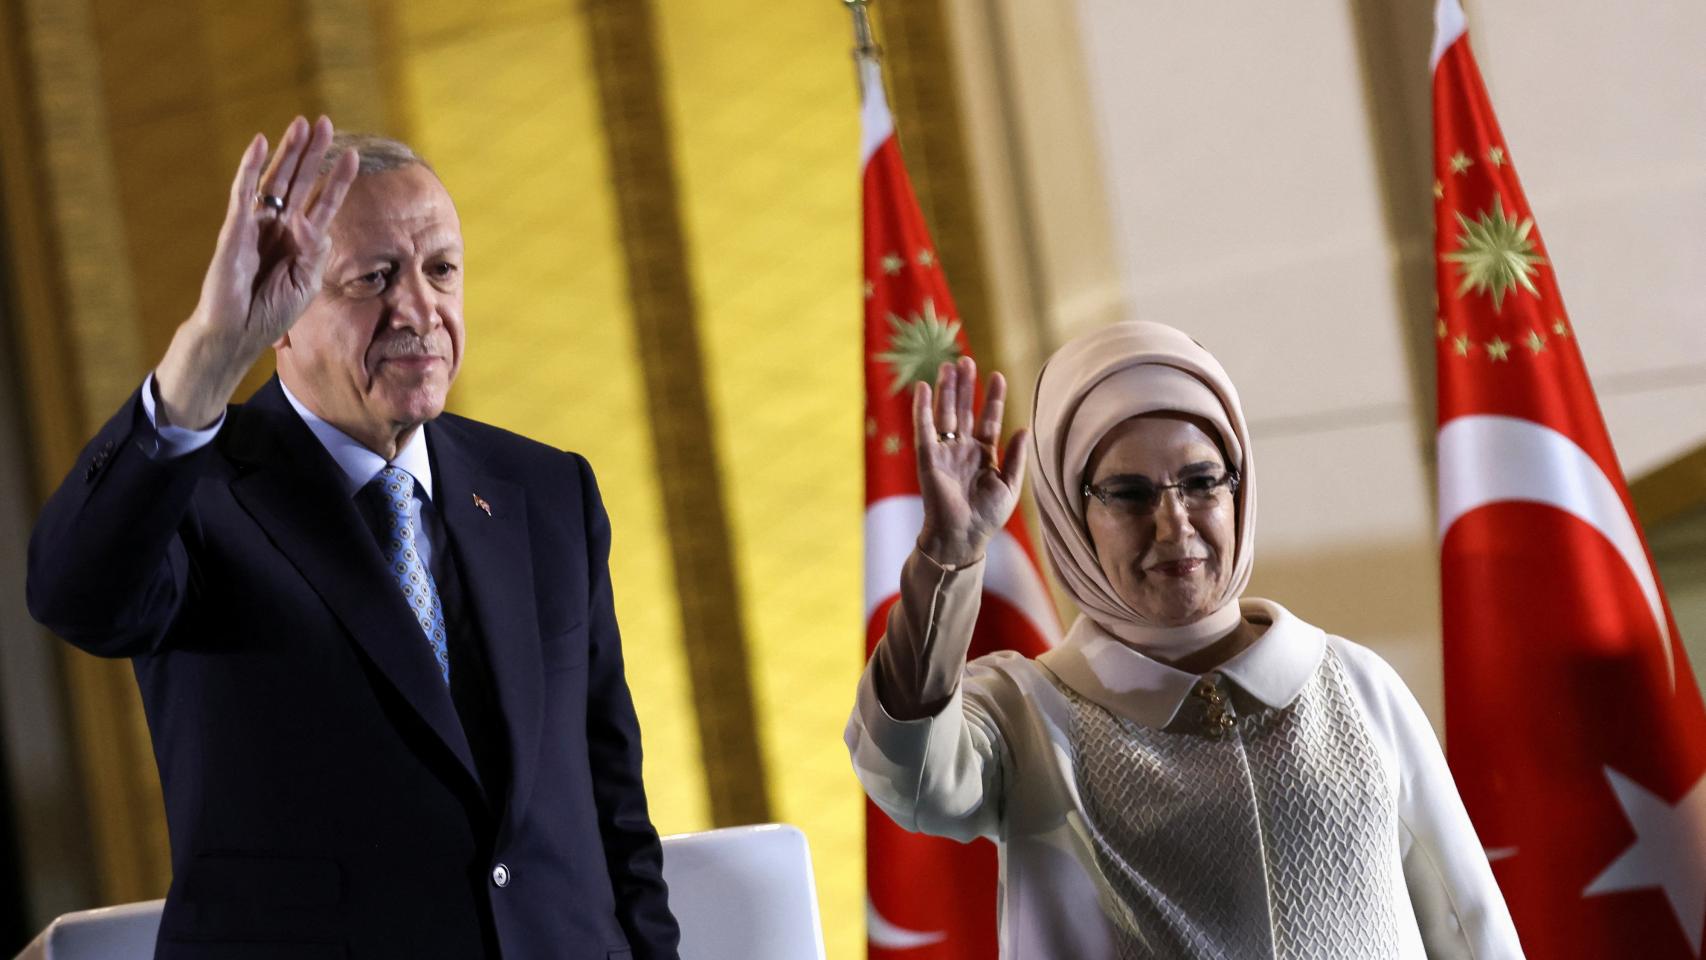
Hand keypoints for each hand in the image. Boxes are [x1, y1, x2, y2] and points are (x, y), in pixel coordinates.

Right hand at [154, 116, 359, 427]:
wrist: (238, 333)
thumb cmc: (270, 312)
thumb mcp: (306, 284)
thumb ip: (315, 253)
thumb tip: (314, 223)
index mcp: (300, 242)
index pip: (323, 203)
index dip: (338, 180)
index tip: (355, 155)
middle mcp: (279, 227)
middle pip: (299, 181)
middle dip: (312, 152)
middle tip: (324, 121)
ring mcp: (256, 225)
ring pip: (274, 180)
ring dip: (288, 151)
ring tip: (301, 123)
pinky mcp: (235, 229)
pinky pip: (244, 192)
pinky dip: (250, 168)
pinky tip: (260, 144)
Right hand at [912, 356, 1029, 566]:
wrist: (963, 535)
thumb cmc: (987, 516)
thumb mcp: (1010, 485)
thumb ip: (1016, 456)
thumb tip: (1023, 428)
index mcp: (983, 455)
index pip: (988, 419)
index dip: (993, 398)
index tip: (997, 375)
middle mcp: (963, 449)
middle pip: (964, 410)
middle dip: (966, 386)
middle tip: (966, 360)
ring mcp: (945, 452)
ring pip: (945, 414)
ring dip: (947, 390)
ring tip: (950, 365)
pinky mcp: (927, 457)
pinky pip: (924, 428)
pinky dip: (923, 408)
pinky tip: (925, 388)